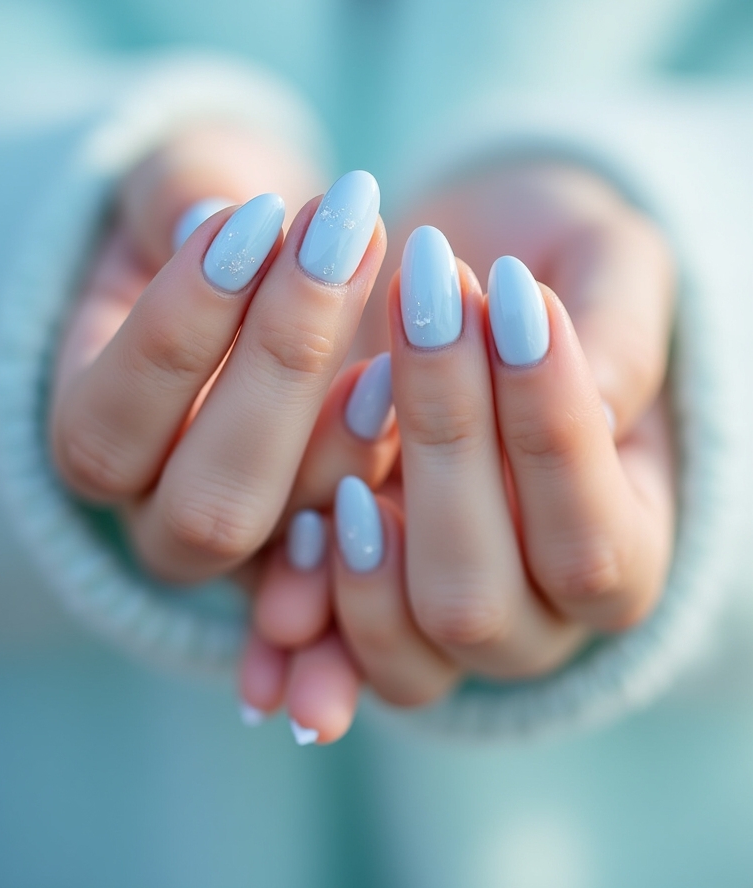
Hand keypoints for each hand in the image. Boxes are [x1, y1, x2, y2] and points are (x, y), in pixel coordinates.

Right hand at [49, 127, 389, 583]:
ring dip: (347, 418)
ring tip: (403, 304)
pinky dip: (388, 462)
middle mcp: (163, 513)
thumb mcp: (175, 189)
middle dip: (279, 364)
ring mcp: (253, 543)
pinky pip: (358, 537)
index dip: (179, 325)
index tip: (259, 212)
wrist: (272, 272)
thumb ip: (170, 195)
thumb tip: (206, 220)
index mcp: (95, 437)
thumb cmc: (213, 228)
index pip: (108, 424)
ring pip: (289, 527)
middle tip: (338, 240)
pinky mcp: (328, 539)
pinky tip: (414, 374)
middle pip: (204, 503)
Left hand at [242, 161, 675, 743]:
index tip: (511, 292)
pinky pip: (332, 651)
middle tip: (424, 306)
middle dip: (446, 444)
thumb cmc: (546, 269)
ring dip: (364, 531)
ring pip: (404, 648)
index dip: (550, 429)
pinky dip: (303, 596)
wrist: (453, 287)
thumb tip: (596, 407)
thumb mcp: (607, 266)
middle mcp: (533, 615)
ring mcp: (437, 624)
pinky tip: (295, 515)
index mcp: (623, 550)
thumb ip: (619, 332)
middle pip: (478, 599)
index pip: (592, 540)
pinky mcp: (360, 608)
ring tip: (353, 404)